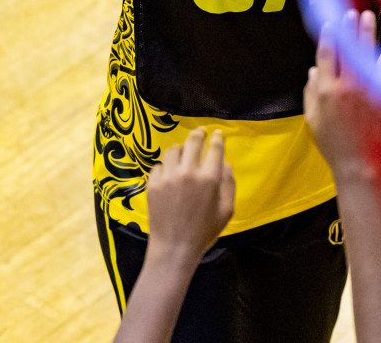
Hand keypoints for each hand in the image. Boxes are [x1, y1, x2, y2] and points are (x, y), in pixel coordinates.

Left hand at [144, 127, 235, 263]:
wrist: (174, 248)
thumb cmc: (204, 232)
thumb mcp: (226, 211)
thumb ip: (228, 184)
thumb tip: (225, 163)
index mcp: (209, 179)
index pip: (215, 148)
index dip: (217, 138)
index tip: (217, 133)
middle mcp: (188, 172)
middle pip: (193, 141)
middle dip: (198, 134)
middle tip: (200, 132)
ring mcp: (168, 177)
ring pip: (173, 150)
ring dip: (180, 149)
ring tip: (182, 154)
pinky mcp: (152, 184)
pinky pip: (158, 166)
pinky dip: (165, 167)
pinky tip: (168, 174)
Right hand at [305, 10, 380, 183]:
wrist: (359, 165)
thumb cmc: (333, 145)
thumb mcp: (312, 120)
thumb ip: (310, 93)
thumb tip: (313, 70)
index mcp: (326, 91)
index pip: (326, 55)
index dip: (328, 37)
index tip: (331, 24)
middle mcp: (346, 87)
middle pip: (348, 50)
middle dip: (349, 28)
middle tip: (351, 13)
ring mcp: (367, 91)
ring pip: (367, 55)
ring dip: (368, 33)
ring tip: (369, 17)